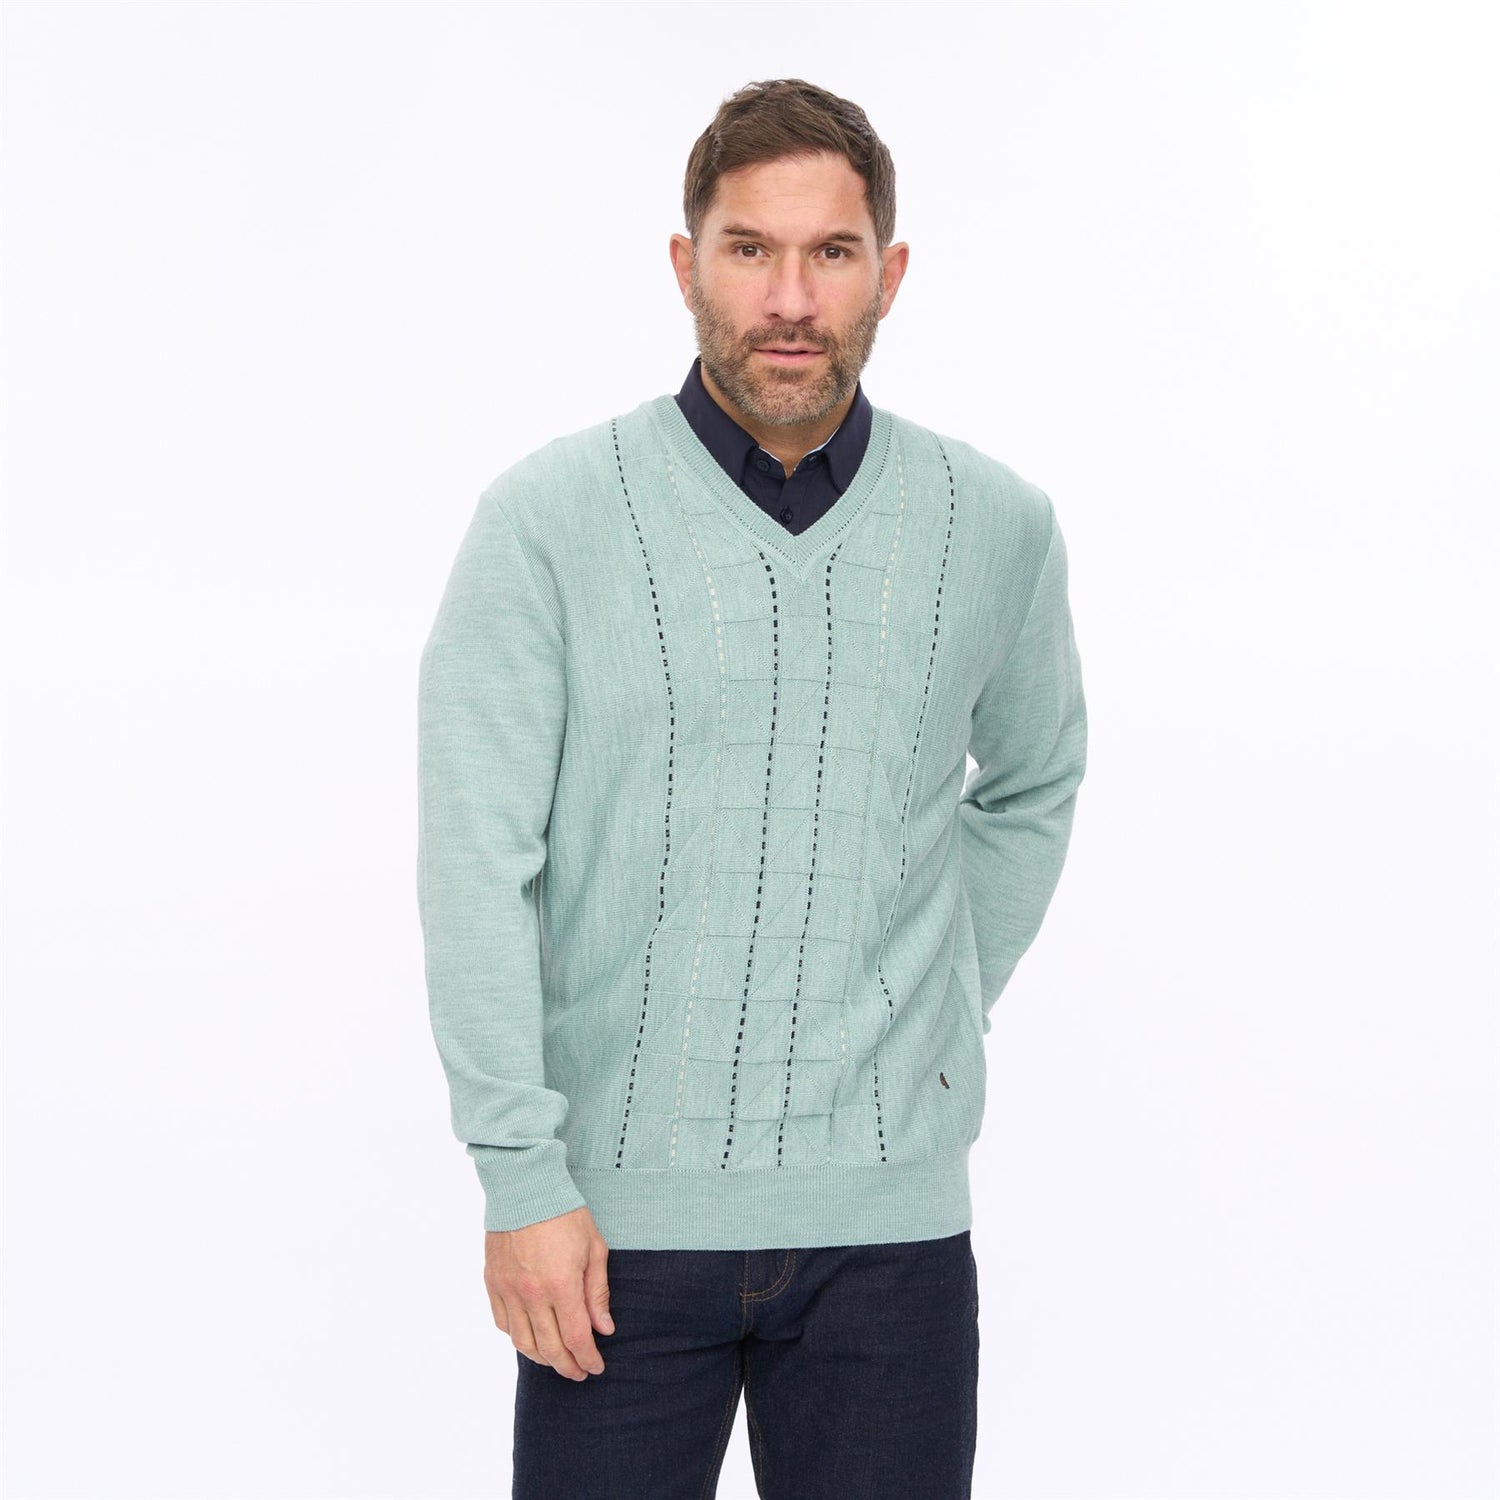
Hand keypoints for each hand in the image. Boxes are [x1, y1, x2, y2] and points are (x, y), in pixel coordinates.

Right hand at [484, 1206, 614, 1380]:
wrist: (524, 1186)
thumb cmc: (564, 1213)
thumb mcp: (594, 1248)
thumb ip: (597, 1292)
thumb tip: (603, 1329)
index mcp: (561, 1285)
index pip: (577, 1338)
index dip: (588, 1359)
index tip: (596, 1367)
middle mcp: (532, 1294)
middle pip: (550, 1348)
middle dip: (567, 1366)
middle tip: (579, 1372)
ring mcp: (508, 1290)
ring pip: (523, 1343)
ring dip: (542, 1359)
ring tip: (557, 1361)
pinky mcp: (492, 1282)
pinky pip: (503, 1323)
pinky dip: (518, 1338)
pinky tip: (531, 1339)